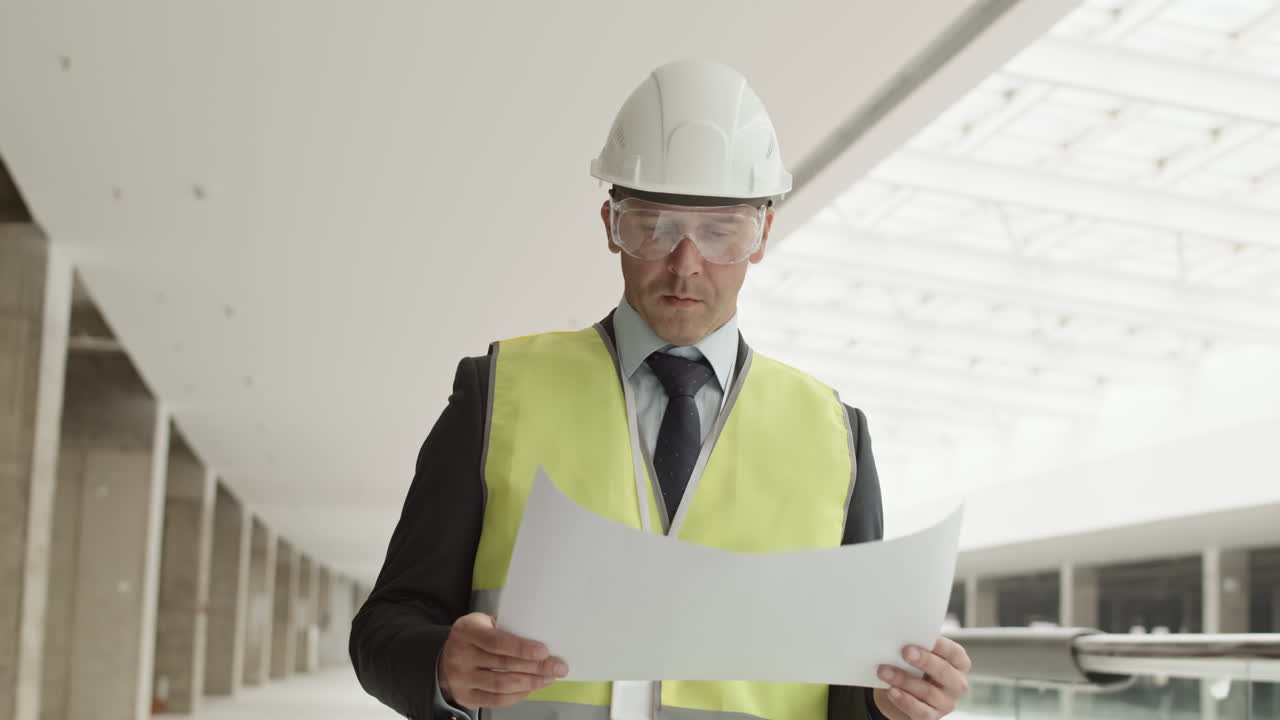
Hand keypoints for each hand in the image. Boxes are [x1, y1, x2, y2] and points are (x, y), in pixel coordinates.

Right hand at [438, 612, 568, 708]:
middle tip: (558, 667)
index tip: (544, 651)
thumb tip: (541, 639)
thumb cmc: (475, 637)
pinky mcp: (465, 696)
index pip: (497, 642)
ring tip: (548, 678)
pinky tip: (531, 688)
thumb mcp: (484, 623)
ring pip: (501, 685)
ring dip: (530, 683)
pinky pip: (496, 700)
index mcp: (466, 631)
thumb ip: (507, 628)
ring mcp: (460, 678)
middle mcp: (460, 655)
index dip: (522, 648)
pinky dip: (517, 695)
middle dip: (536, 667)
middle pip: (503, 665)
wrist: (446, 657)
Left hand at [872, 637, 970, 718]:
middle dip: (924, 660)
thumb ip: (917, 647)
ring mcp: (946, 703)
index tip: (923, 635)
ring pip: (927, 691)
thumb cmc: (916, 669)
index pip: (955, 653)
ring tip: (884, 670)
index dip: (941, 645)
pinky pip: (920, 711)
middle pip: (943, 671)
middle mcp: (956, 684)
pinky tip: (891, 691)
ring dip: (904, 680)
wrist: (907, 696)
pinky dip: (904, 700)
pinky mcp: (932, 717)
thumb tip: (901, 637)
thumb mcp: (920, 657)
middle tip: (905, 651)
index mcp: (958, 664)